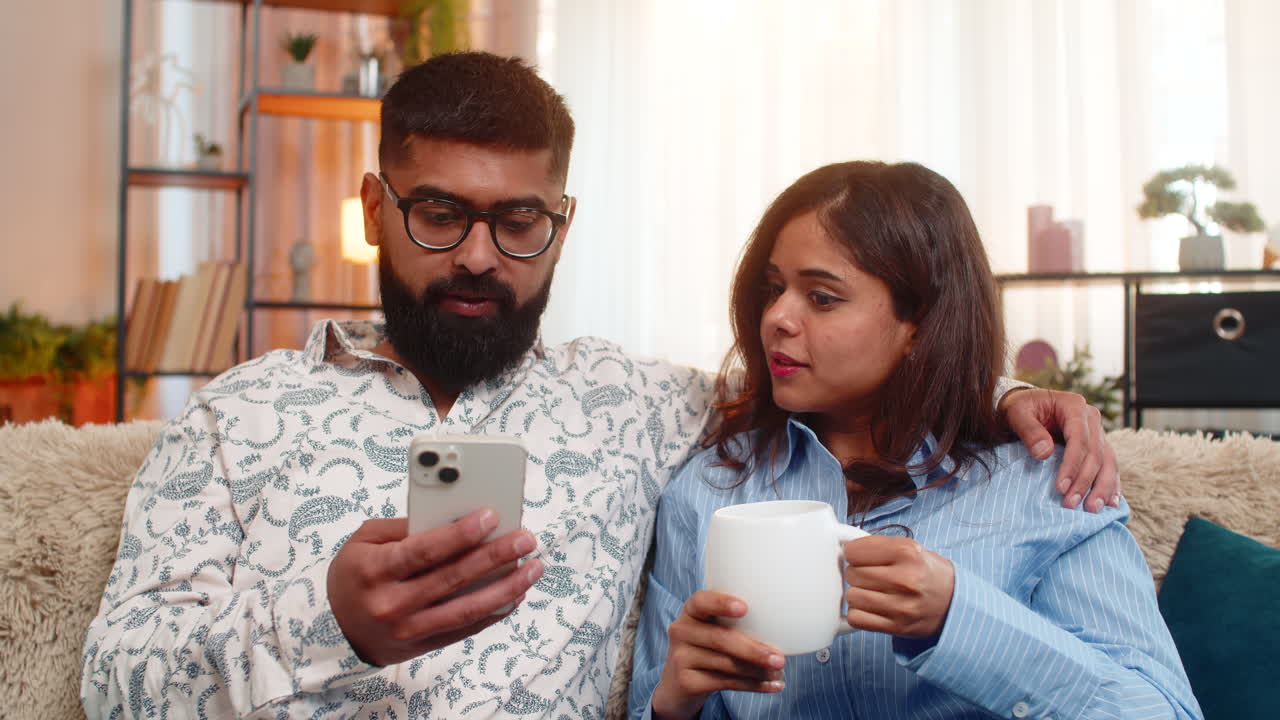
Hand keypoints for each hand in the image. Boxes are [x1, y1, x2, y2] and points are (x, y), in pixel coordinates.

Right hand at [326, 509, 543, 666]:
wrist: (336, 629)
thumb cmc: (355, 574)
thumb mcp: (365, 541)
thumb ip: (405, 527)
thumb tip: (455, 516)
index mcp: (376, 571)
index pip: (425, 550)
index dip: (460, 533)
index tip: (491, 516)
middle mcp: (393, 603)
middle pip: (453, 578)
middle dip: (495, 556)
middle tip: (524, 538)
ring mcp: (410, 629)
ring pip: (467, 608)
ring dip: (506, 587)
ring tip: (534, 567)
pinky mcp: (425, 644)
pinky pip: (466, 628)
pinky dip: (495, 610)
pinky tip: (516, 593)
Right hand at [651, 591, 785, 719]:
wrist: (679, 684)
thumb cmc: (708, 649)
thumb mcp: (714, 629)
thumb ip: (736, 622)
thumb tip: (782, 627)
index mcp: (692, 611)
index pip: (702, 601)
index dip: (722, 603)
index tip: (745, 608)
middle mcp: (681, 630)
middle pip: (720, 638)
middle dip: (753, 649)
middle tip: (779, 658)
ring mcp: (680, 657)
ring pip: (726, 664)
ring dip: (757, 671)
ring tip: (778, 673)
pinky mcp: (686, 681)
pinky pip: (724, 683)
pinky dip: (752, 685)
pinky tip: (771, 686)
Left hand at [843, 535, 953, 637]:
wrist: (953, 602)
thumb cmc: (926, 572)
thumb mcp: (910, 548)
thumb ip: (877, 545)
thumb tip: (843, 548)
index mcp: (907, 553)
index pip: (854, 551)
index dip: (854, 553)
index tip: (861, 557)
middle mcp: (905, 579)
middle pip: (852, 574)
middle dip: (856, 573)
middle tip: (870, 574)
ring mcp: (901, 606)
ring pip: (852, 597)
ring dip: (858, 593)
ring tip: (872, 591)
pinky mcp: (897, 627)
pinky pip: (857, 618)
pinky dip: (859, 613)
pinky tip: (871, 607)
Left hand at [999, 387, 1120, 511]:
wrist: (1024, 405)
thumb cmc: (1019, 408)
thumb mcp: (1017, 413)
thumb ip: (1029, 431)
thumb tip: (1044, 453)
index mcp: (1074, 406)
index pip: (1079, 440)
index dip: (1072, 465)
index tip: (1061, 488)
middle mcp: (1091, 418)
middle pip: (1095, 453)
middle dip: (1085, 481)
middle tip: (1071, 504)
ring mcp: (1097, 432)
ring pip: (1108, 461)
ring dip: (1102, 487)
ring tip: (1093, 508)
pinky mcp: (1097, 445)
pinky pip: (1109, 465)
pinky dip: (1111, 484)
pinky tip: (1110, 502)